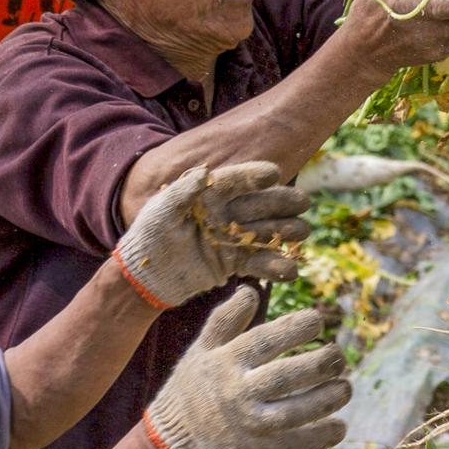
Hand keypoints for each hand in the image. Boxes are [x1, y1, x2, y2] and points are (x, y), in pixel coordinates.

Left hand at [113, 160, 311, 308]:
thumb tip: (204, 173)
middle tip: (303, 202)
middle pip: (259, 204)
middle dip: (282, 202)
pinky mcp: (232, 263)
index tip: (274, 173)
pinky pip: (258, 263)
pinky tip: (291, 269)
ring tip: (303, 232)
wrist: (145, 275)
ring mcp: (231, 238)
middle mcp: (225, 213)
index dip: (254, 176)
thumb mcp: (161, 210)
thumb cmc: (149, 236)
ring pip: (265, 232)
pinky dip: (274, 267)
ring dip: (285, 232)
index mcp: (209, 194)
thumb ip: (182, 192)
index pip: (236, 181)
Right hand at [140, 287, 350, 448]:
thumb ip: (225, 320)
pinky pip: (295, 445)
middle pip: (286, 376)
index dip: (295, 328)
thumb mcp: (199, 350)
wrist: (171, 444)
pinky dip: (320, 437)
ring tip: (346, 387)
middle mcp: (238, 392)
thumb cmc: (191, 389)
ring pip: (296, 411)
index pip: (265, 341)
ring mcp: (249, 424)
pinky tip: (339, 426)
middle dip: (320, 364)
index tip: (317, 321)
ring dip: (327, 399)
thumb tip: (251, 289)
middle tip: (337, 356)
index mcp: (226, 363)